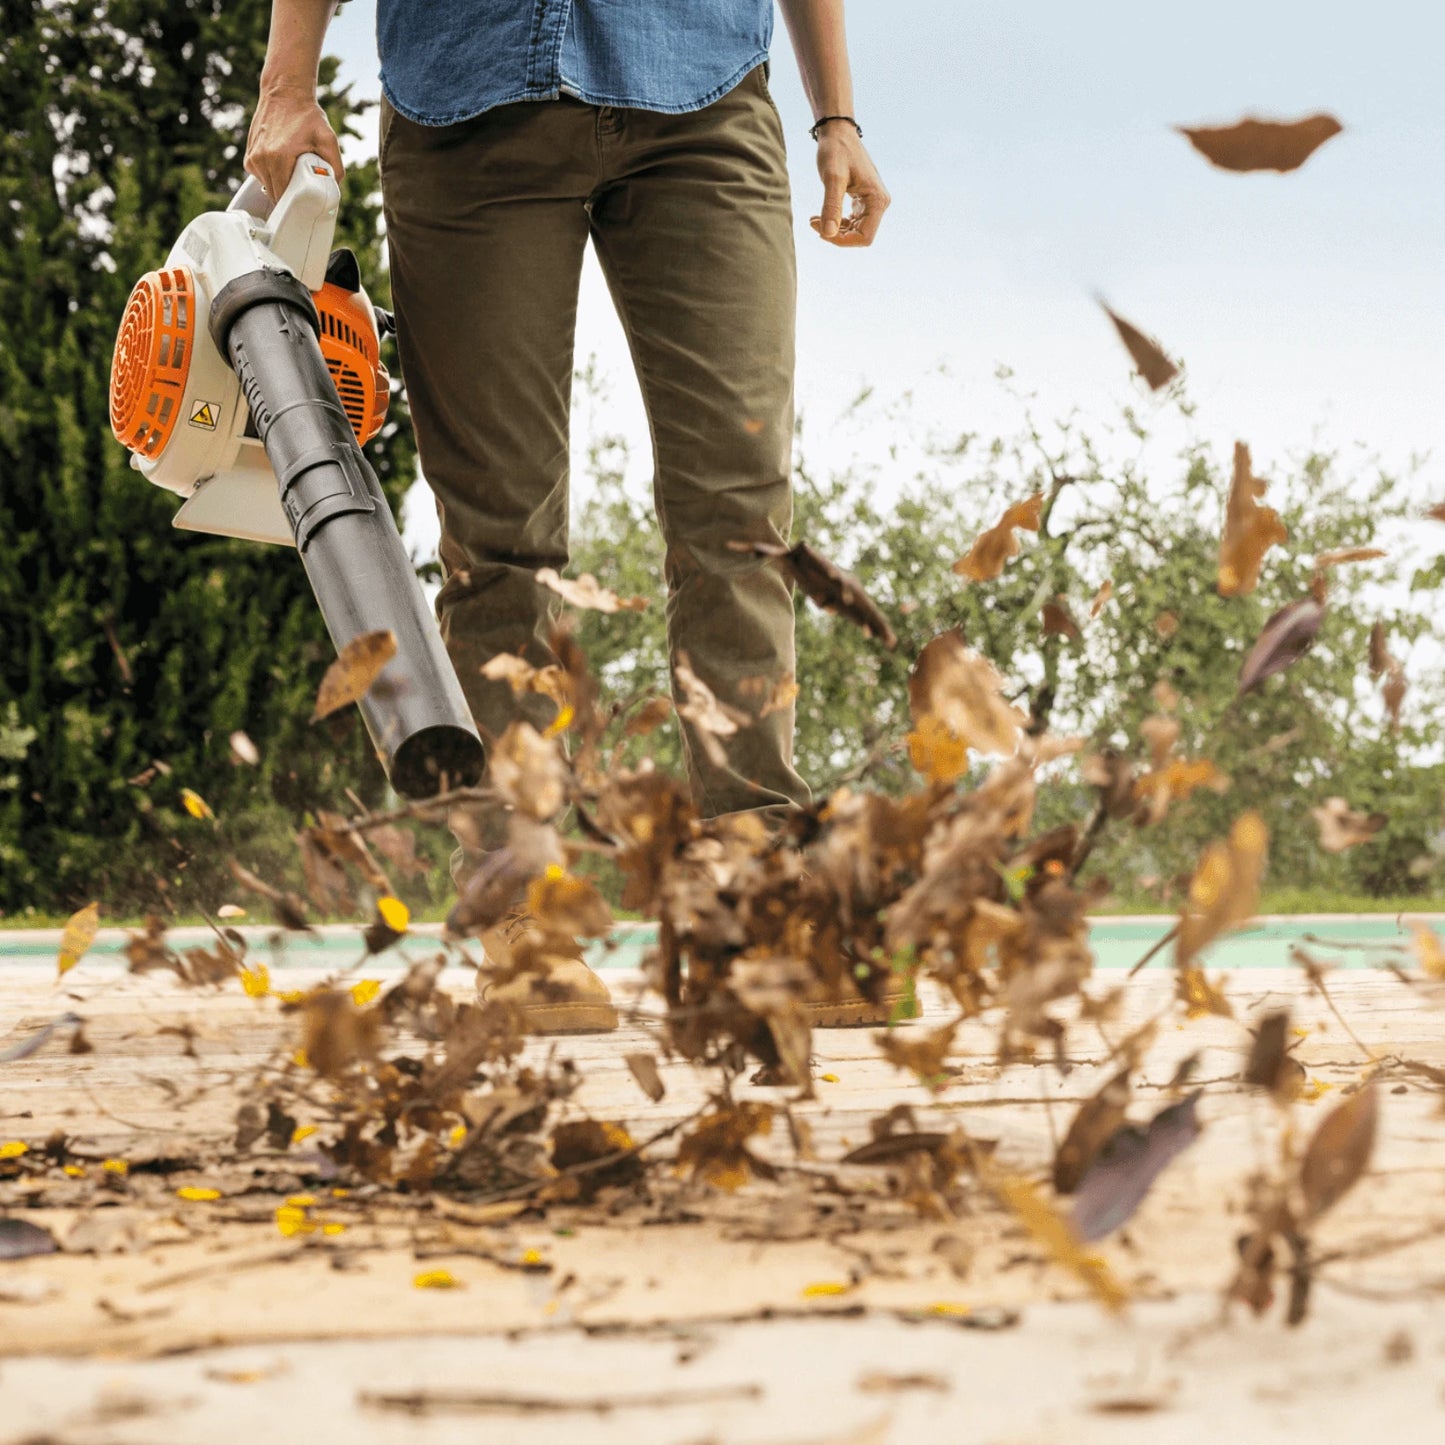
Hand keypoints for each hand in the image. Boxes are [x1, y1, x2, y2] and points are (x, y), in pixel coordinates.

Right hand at [244, 81, 343, 202]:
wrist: (285, 93)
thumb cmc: (307, 116)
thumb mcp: (329, 140)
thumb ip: (336, 168)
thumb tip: (333, 190)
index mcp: (279, 158)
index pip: (283, 198)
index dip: (295, 206)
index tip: (305, 207)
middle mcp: (261, 159)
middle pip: (276, 195)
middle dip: (290, 196)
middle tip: (304, 186)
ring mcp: (252, 158)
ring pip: (268, 187)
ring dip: (281, 184)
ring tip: (293, 168)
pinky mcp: (249, 156)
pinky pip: (262, 177)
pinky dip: (273, 175)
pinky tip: (283, 162)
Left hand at [810, 126, 889, 246]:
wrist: (838, 132)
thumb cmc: (836, 150)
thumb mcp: (832, 178)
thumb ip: (831, 206)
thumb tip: (828, 234)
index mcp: (878, 200)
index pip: (865, 237)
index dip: (843, 241)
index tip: (820, 231)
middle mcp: (879, 203)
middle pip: (860, 236)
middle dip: (836, 235)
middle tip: (814, 223)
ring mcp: (872, 202)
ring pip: (855, 231)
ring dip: (834, 230)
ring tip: (814, 220)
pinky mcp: (863, 200)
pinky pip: (851, 221)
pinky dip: (836, 223)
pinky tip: (820, 216)